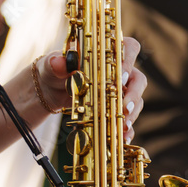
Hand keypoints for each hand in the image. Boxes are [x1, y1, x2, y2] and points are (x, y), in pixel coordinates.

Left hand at [32, 36, 147, 141]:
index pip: (129, 48)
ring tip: (124, 125)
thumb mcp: (50, 66)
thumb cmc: (54, 71)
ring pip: (136, 101)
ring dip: (132, 114)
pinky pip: (127, 119)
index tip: (121, 75)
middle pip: (138, 79)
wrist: (49, 92)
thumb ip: (55, 63)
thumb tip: (59, 62)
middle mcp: (118, 73)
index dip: (129, 60)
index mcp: (107, 55)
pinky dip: (127, 130)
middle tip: (125, 106)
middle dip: (135, 94)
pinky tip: (123, 138)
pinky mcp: (115, 109)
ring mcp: (119, 92)